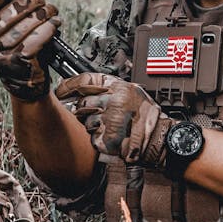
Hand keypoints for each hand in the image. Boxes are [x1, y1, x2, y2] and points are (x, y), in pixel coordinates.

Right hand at [0, 0, 60, 102]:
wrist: (26, 84)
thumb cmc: (18, 52)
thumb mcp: (7, 32)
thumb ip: (9, 12)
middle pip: (8, 13)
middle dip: (30, 2)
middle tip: (41, 2)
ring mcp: (0, 55)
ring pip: (24, 25)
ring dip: (43, 14)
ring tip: (51, 12)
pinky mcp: (18, 63)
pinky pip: (35, 39)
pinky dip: (48, 28)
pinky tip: (54, 24)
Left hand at [55, 74, 173, 167]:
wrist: (162, 138)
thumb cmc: (147, 117)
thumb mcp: (131, 93)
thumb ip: (108, 90)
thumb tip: (81, 91)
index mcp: (119, 86)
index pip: (85, 80)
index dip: (69, 86)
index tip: (60, 91)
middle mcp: (114, 100)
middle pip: (83, 103)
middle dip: (84, 111)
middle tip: (97, 115)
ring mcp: (111, 119)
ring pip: (86, 123)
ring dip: (94, 127)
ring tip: (111, 128)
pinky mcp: (109, 138)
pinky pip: (93, 139)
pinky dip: (100, 141)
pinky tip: (112, 138)